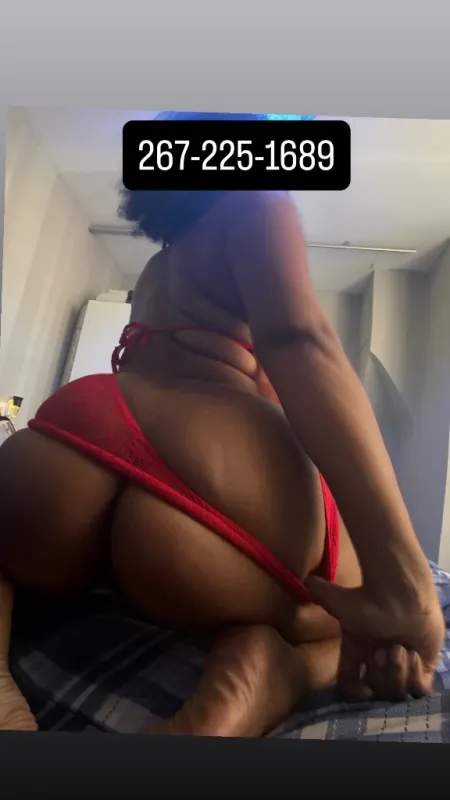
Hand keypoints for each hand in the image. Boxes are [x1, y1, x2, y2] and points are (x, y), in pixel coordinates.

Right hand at [306, 573, 444, 701]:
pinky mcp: (424, 664)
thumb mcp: (336, 601)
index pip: (350, 684)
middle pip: (376, 693)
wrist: (401, 592)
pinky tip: (412, 654)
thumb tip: (305, 581)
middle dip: (380, 677)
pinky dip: (415, 677)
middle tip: (383, 652)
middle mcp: (377, 661)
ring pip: (397, 694)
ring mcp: (401, 664)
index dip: (355, 694)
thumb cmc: (368, 598)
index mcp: (358, 652)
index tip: (364, 692)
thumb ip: (318, 594)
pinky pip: (420, 689)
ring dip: (396, 674)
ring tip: (399, 649)